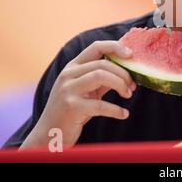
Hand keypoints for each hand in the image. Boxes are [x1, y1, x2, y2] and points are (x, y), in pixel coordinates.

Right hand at [20, 41, 135, 149]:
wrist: (48, 135)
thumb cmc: (72, 110)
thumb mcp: (86, 90)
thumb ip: (102, 78)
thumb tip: (127, 70)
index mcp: (72, 67)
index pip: (96, 47)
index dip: (115, 47)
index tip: (130, 55)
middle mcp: (68, 75)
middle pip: (103, 64)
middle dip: (123, 74)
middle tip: (133, 86)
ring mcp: (68, 90)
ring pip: (101, 76)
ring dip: (120, 85)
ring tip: (128, 94)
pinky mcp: (72, 107)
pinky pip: (100, 105)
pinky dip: (116, 110)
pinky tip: (124, 114)